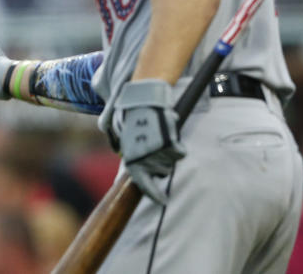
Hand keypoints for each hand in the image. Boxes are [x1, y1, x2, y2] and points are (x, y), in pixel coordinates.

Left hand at [115, 79, 185, 204]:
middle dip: (160, 163)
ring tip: (159, 137)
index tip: (163, 201)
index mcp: (131, 160)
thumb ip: (127, 151)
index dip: (154, 194)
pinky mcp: (170, 145)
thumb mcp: (122, 136)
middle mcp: (144, 160)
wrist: (141, 101)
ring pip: (171, 162)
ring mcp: (158, 154)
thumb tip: (126, 159)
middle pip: (162, 172)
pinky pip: (180, 153)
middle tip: (154, 146)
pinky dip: (178, 146)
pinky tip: (169, 136)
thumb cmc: (130, 117)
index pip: (144, 185)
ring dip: (168, 152)